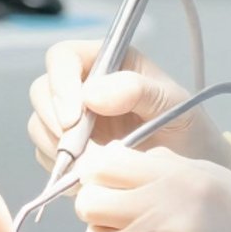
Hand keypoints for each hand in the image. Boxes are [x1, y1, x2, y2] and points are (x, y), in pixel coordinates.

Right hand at [27, 40, 230, 173]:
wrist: (191, 172)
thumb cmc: (187, 129)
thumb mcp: (173, 104)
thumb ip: (137, 91)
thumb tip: (92, 94)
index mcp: (109, 62)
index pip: (64, 56)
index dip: (60, 82)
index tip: (73, 117)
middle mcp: (85, 86)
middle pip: (42, 90)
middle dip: (53, 120)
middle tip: (78, 150)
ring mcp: (74, 119)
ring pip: (39, 124)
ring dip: (57, 147)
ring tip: (90, 165)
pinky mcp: (70, 150)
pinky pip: (47, 155)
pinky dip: (60, 168)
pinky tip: (88, 175)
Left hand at [73, 145, 230, 231]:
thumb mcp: (218, 182)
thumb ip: (167, 170)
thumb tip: (117, 162)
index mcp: (181, 179)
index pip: (107, 163)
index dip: (104, 173)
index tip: (112, 182)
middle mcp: (162, 214)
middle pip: (90, 203)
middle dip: (100, 207)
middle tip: (122, 216)